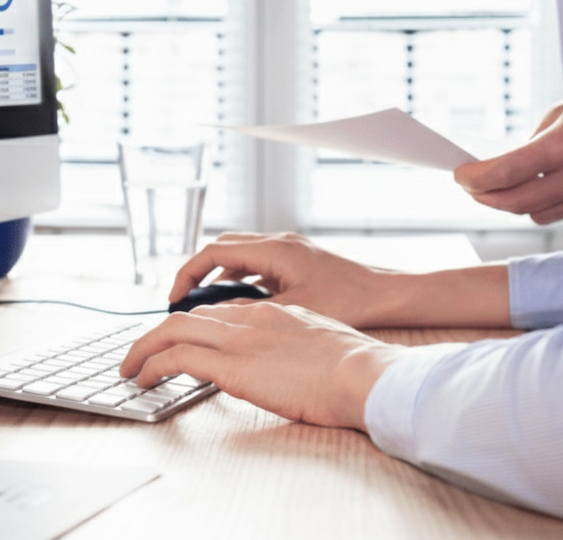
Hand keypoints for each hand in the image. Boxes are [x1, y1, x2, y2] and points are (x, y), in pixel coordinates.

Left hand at [120, 303, 402, 429]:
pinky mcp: (231, 365)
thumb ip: (293, 346)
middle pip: (188, 317)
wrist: (363, 374)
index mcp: (272, 313)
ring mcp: (239, 339)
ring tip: (130, 368)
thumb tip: (285, 364)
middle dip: (157, 334)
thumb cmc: (354, 369)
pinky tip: (144, 380)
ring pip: (172, 331)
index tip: (178, 340)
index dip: (192, 326)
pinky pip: (176, 358)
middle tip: (140, 353)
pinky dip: (153, 365)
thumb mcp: (319, 346)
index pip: (218, 311)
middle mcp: (250, 319)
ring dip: (144, 349)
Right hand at [168, 233, 391, 327]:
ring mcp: (289, 250)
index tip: (175, 298)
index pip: (214, 252)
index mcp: (273, 250)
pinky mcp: (298, 261)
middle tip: (183, 301)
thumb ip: (250, 311)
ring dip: (219, 277)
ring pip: (240, 256)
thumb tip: (217, 318)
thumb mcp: (292, 310)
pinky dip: (241, 280)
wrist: (388, 295)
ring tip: (207, 306)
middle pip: (222, 249)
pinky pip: (258, 264)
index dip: (188, 274)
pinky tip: (241, 305)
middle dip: (198, 273)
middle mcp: (279, 243)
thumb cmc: (350, 300)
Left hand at [454, 74, 562, 224]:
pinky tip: (557, 186)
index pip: (505, 173)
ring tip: (515, 185)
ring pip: (539, 214)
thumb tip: (502, 171)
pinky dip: (553, 204)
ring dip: (520, 202)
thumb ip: (531, 144)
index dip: (475, 179)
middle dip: (486, 197)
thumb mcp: (562, 112)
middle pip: (515, 203)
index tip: (460, 177)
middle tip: (473, 189)